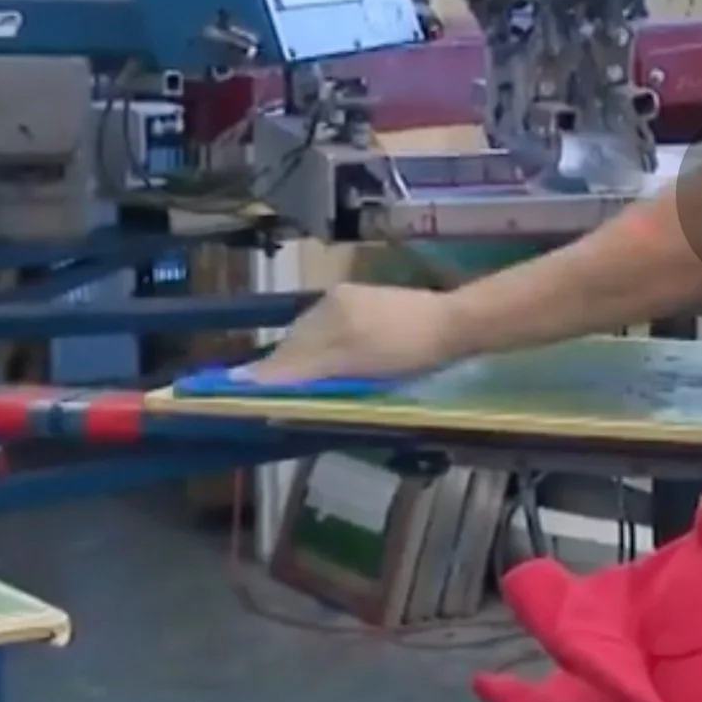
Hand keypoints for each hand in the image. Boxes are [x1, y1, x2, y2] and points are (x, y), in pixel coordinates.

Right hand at [245, 283, 463, 384]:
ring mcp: (353, 300)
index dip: (266, 376)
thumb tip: (250, 380)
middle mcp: (334, 301)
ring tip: (304, 389)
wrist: (457, 325)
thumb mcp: (352, 363)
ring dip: (305, 362)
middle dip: (285, 371)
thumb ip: (302, 370)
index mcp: (328, 311)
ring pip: (315, 337)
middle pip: (297, 342)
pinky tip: (334, 367)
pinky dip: (327, 352)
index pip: (286, 352)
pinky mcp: (369, 305)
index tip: (244, 398)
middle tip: (277, 401)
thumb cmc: (407, 348)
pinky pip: (335, 331)